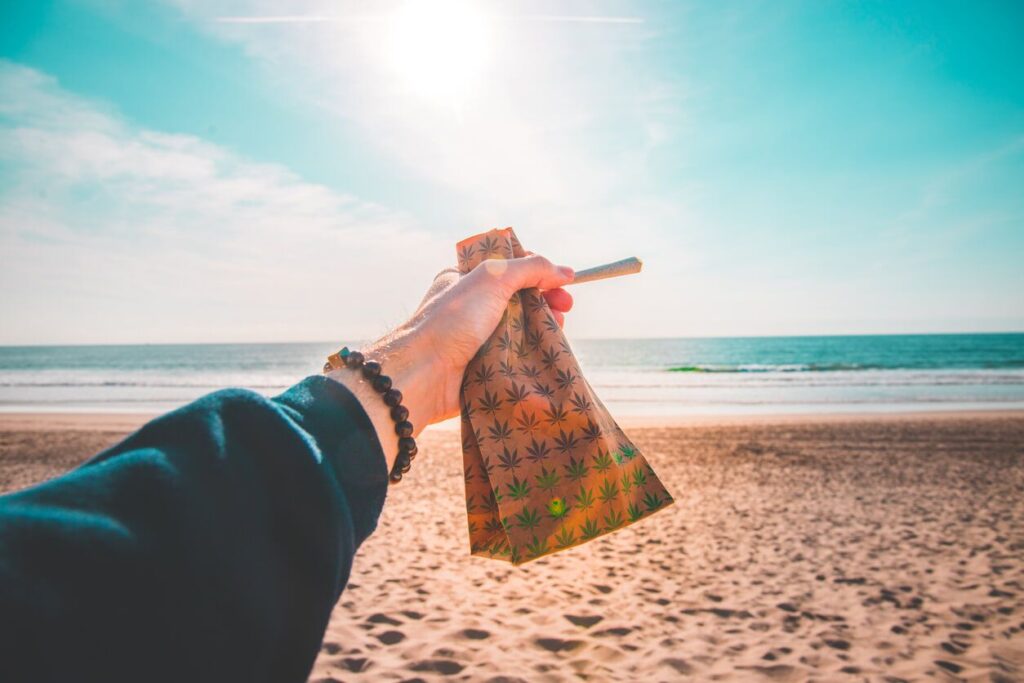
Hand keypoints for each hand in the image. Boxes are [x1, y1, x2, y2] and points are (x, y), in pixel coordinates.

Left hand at [327, 255, 573, 470]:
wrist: (424, 375)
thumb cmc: (452, 321)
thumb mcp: (491, 279)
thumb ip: (530, 269)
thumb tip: (566, 272)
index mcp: (466, 280)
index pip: (510, 269)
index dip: (540, 273)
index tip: (563, 283)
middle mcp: (472, 308)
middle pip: (520, 300)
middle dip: (547, 302)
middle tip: (566, 310)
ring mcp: (478, 338)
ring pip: (521, 330)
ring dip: (544, 330)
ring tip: (558, 333)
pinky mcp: (484, 366)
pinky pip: (516, 358)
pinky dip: (533, 355)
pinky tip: (548, 355)